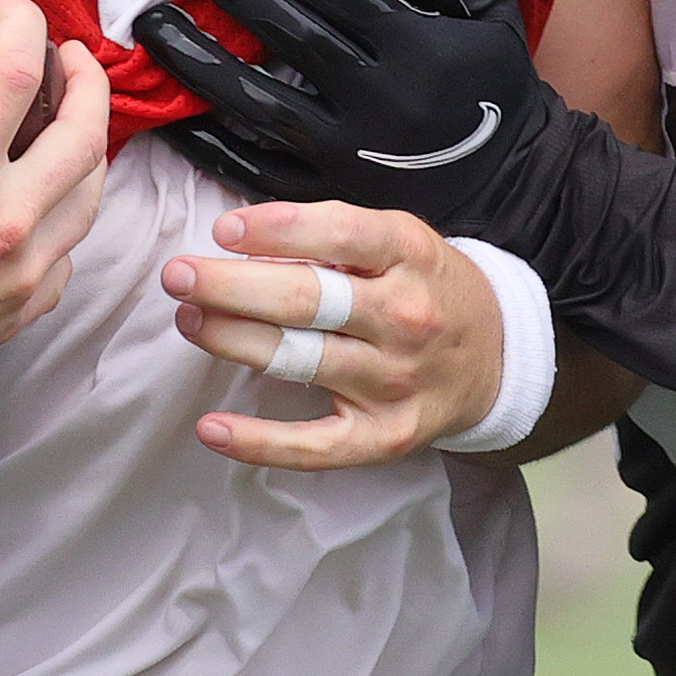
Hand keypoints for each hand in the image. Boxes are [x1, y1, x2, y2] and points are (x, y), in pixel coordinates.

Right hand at [0, 0, 109, 419]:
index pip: (17, 75)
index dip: (22, 23)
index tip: (7, 3)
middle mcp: (7, 226)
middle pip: (85, 135)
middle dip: (88, 82)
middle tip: (70, 55)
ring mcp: (22, 274)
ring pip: (91, 196)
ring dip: (91, 147)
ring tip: (73, 118)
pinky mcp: (19, 313)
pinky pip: (70, 256)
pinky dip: (70, 216)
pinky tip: (50, 201)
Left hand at [135, 0, 561, 230]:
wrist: (520, 185)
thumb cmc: (494, 85)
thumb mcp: (489, 11)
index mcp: (413, 46)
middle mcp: (375, 100)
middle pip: (285, 33)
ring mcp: (348, 155)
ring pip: (258, 104)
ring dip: (199, 60)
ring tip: (150, 23)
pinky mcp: (331, 199)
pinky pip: (259, 170)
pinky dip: (211, 142)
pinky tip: (168, 112)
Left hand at [161, 201, 502, 469]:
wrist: (497, 356)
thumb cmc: (427, 286)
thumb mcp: (400, 239)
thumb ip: (335, 235)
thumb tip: (245, 235)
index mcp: (408, 256)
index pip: (338, 234)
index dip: (275, 230)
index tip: (223, 230)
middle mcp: (403, 318)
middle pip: (305, 300)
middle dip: (231, 286)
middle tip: (178, 275)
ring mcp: (393, 381)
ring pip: (298, 360)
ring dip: (232, 340)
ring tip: (189, 318)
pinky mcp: (383, 436)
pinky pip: (313, 445)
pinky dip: (258, 442)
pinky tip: (211, 427)